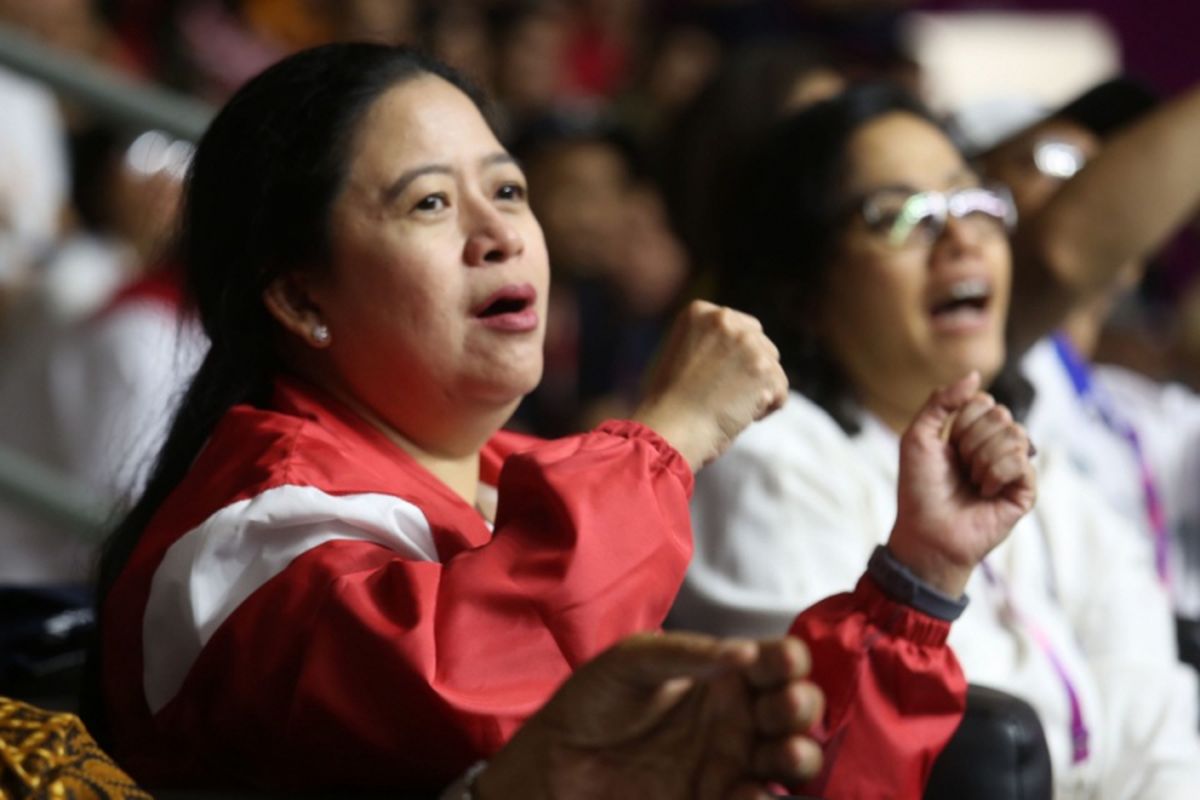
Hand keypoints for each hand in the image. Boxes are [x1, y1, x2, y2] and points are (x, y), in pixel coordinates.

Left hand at [476, 632, 823, 799]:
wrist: (555, 763)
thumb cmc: (593, 700)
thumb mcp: (633, 661)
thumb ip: (687, 654)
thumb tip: (745, 652)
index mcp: (723, 674)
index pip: (777, 661)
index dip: (790, 660)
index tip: (784, 665)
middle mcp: (738, 717)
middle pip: (796, 709)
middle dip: (802, 706)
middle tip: (783, 708)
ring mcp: (731, 763)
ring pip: (790, 759)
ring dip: (799, 755)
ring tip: (784, 754)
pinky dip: (763, 799)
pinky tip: (751, 792)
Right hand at [633, 301, 787, 470]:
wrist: (670, 427)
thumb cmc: (667, 403)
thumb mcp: (680, 355)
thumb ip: (709, 343)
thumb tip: (739, 354)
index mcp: (699, 311)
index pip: (740, 326)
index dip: (734, 357)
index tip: (713, 379)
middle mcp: (724, 319)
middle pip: (762, 343)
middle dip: (751, 370)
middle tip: (723, 395)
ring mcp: (747, 342)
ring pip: (773, 368)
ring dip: (758, 390)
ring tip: (728, 406)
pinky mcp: (764, 369)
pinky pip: (781, 391)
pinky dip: (766, 409)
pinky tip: (739, 415)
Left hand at [886, 372, 1036, 596]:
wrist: (926, 532)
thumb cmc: (918, 488)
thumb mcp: (918, 436)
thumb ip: (940, 401)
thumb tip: (975, 374)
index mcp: (974, 432)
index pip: (984, 401)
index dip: (960, 421)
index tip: (946, 447)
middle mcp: (997, 446)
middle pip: (1001, 414)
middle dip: (970, 440)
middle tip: (959, 468)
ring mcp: (1014, 468)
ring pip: (1016, 434)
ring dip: (983, 458)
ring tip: (972, 481)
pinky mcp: (1026, 490)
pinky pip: (1022, 462)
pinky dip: (996, 474)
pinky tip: (985, 492)